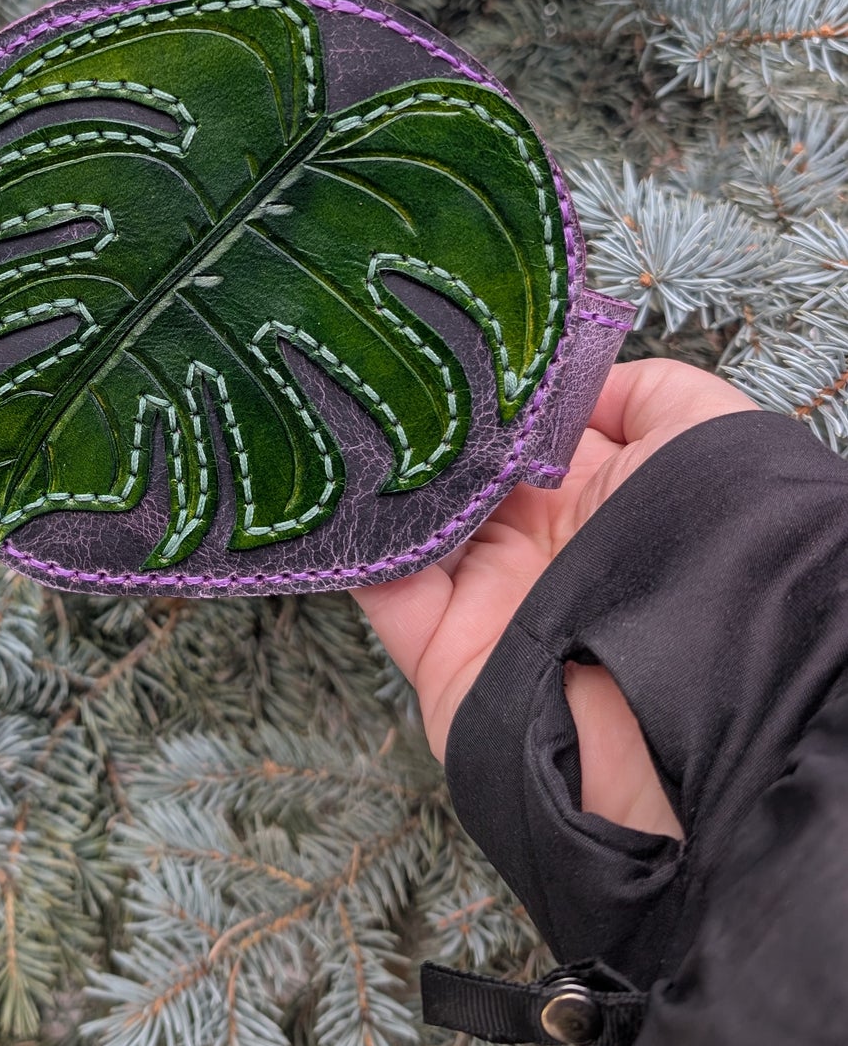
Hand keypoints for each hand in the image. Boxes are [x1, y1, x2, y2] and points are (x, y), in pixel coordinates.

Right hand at [352, 358, 757, 835]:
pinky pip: (380, 590)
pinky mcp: (443, 649)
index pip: (528, 431)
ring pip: (413, 521)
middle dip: (426, 424)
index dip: (490, 388)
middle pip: (463, 471)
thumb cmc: (710, 556)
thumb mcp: (709, 437)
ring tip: (349, 413)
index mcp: (602, 497)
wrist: (688, 706)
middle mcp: (543, 545)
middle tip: (387, 371)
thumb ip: (647, 394)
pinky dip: (353, 548)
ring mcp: (491, 597)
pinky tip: (334, 489)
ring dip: (382, 476)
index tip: (447, 340)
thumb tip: (572, 380)